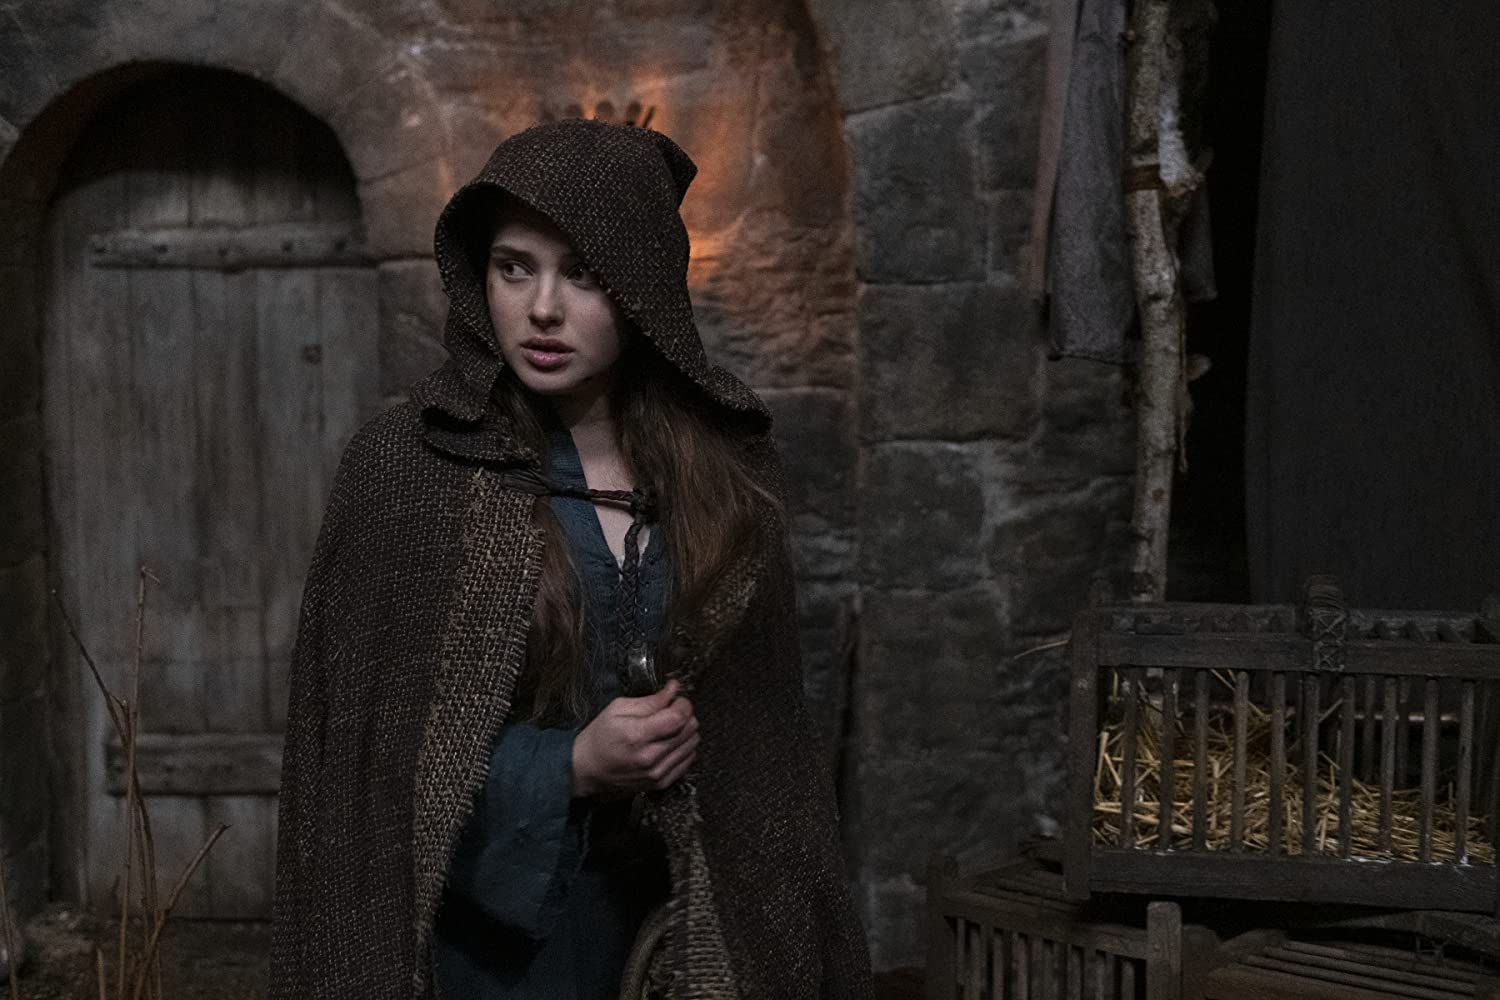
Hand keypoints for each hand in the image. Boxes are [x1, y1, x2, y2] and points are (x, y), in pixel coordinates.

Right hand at [571, 679, 698, 797]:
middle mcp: (650, 757)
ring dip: (685, 733)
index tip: (677, 700)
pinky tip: (669, 744)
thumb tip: (673, 690)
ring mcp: (656, 773)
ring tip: (668, 729)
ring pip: (692, 746)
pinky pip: (688, 762)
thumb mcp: (618, 709)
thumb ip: (650, 701)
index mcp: (637, 735)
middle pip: (689, 731)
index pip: (678, 718)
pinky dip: (684, 749)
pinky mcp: (660, 783)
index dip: (683, 704)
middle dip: (685, 716)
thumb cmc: (599, 738)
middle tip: (670, 713)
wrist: (587, 769)